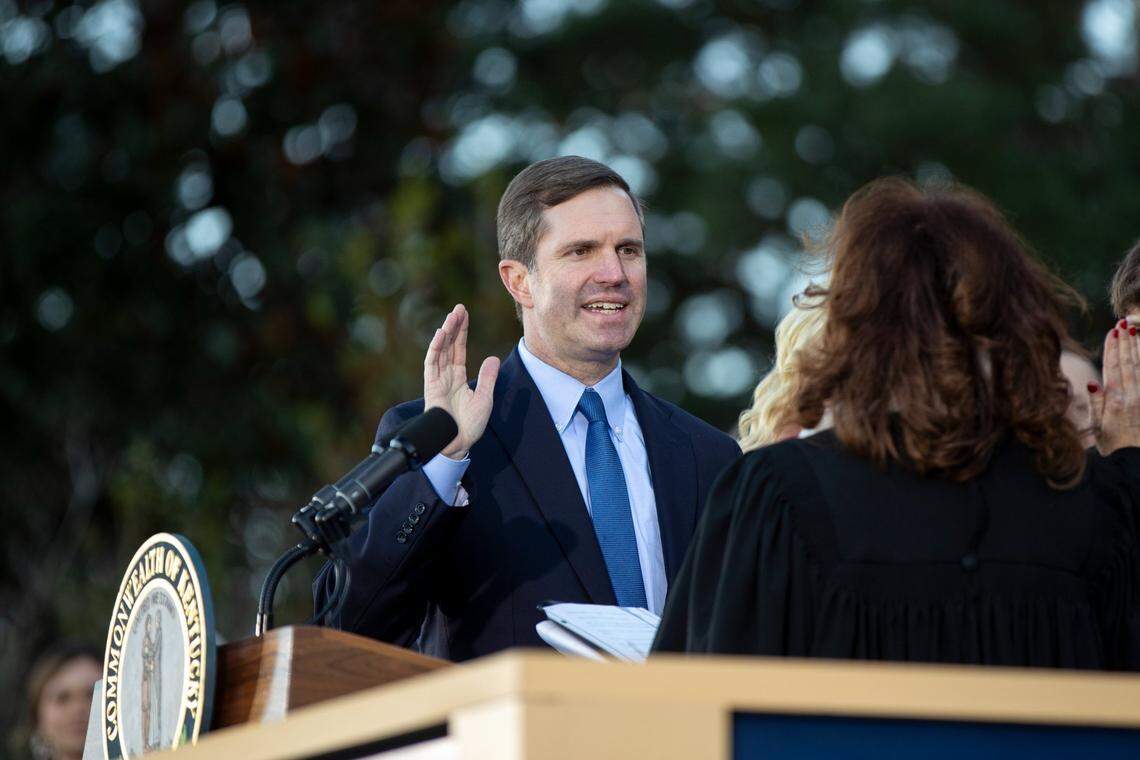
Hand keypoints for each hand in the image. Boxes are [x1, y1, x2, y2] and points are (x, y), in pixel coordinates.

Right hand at [424, 304, 499, 458]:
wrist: (458, 443)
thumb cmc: (470, 425)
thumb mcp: (485, 397)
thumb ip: (488, 377)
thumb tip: (494, 358)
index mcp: (457, 378)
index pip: (458, 349)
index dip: (462, 332)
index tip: (464, 314)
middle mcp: (445, 376)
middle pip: (449, 345)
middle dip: (454, 326)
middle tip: (459, 308)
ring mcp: (437, 380)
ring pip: (440, 350)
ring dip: (446, 332)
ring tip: (452, 316)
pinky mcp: (431, 386)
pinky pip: (432, 363)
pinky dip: (436, 347)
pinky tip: (441, 333)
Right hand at [1090, 320, 1139, 454]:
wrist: (1135, 462)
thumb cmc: (1113, 446)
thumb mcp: (1097, 427)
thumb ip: (1096, 403)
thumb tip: (1092, 382)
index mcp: (1114, 400)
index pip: (1112, 367)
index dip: (1112, 348)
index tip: (1112, 331)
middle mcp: (1132, 396)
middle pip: (1128, 363)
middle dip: (1126, 342)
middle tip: (1124, 323)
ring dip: (1138, 348)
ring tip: (1136, 330)